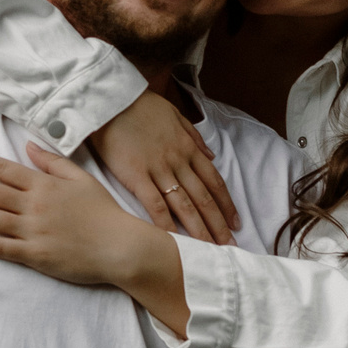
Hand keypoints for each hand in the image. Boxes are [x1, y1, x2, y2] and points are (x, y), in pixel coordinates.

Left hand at [0, 145, 175, 289]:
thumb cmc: (104, 213)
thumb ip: (53, 162)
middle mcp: (34, 205)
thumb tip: (30, 145)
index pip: (2, 168)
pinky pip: (0, 248)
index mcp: (44, 185)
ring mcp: (33, 230)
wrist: (122, 247)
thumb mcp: (81, 179)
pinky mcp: (35, 255)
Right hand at [91, 90, 238, 242]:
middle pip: (204, 198)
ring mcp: (158, 169)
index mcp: (188, 147)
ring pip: (185, 205)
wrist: (112, 98)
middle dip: (218, 224)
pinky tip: (174, 241)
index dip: (226, 204)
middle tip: (230, 246)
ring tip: (210, 249)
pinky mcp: (136, 176)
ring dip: (199, 229)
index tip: (235, 222)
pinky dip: (166, 224)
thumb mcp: (175, 114)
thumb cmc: (141, 105)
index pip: (214, 181)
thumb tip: (211, 153)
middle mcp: (179, 161)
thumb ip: (194, 136)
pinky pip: (155, 204)